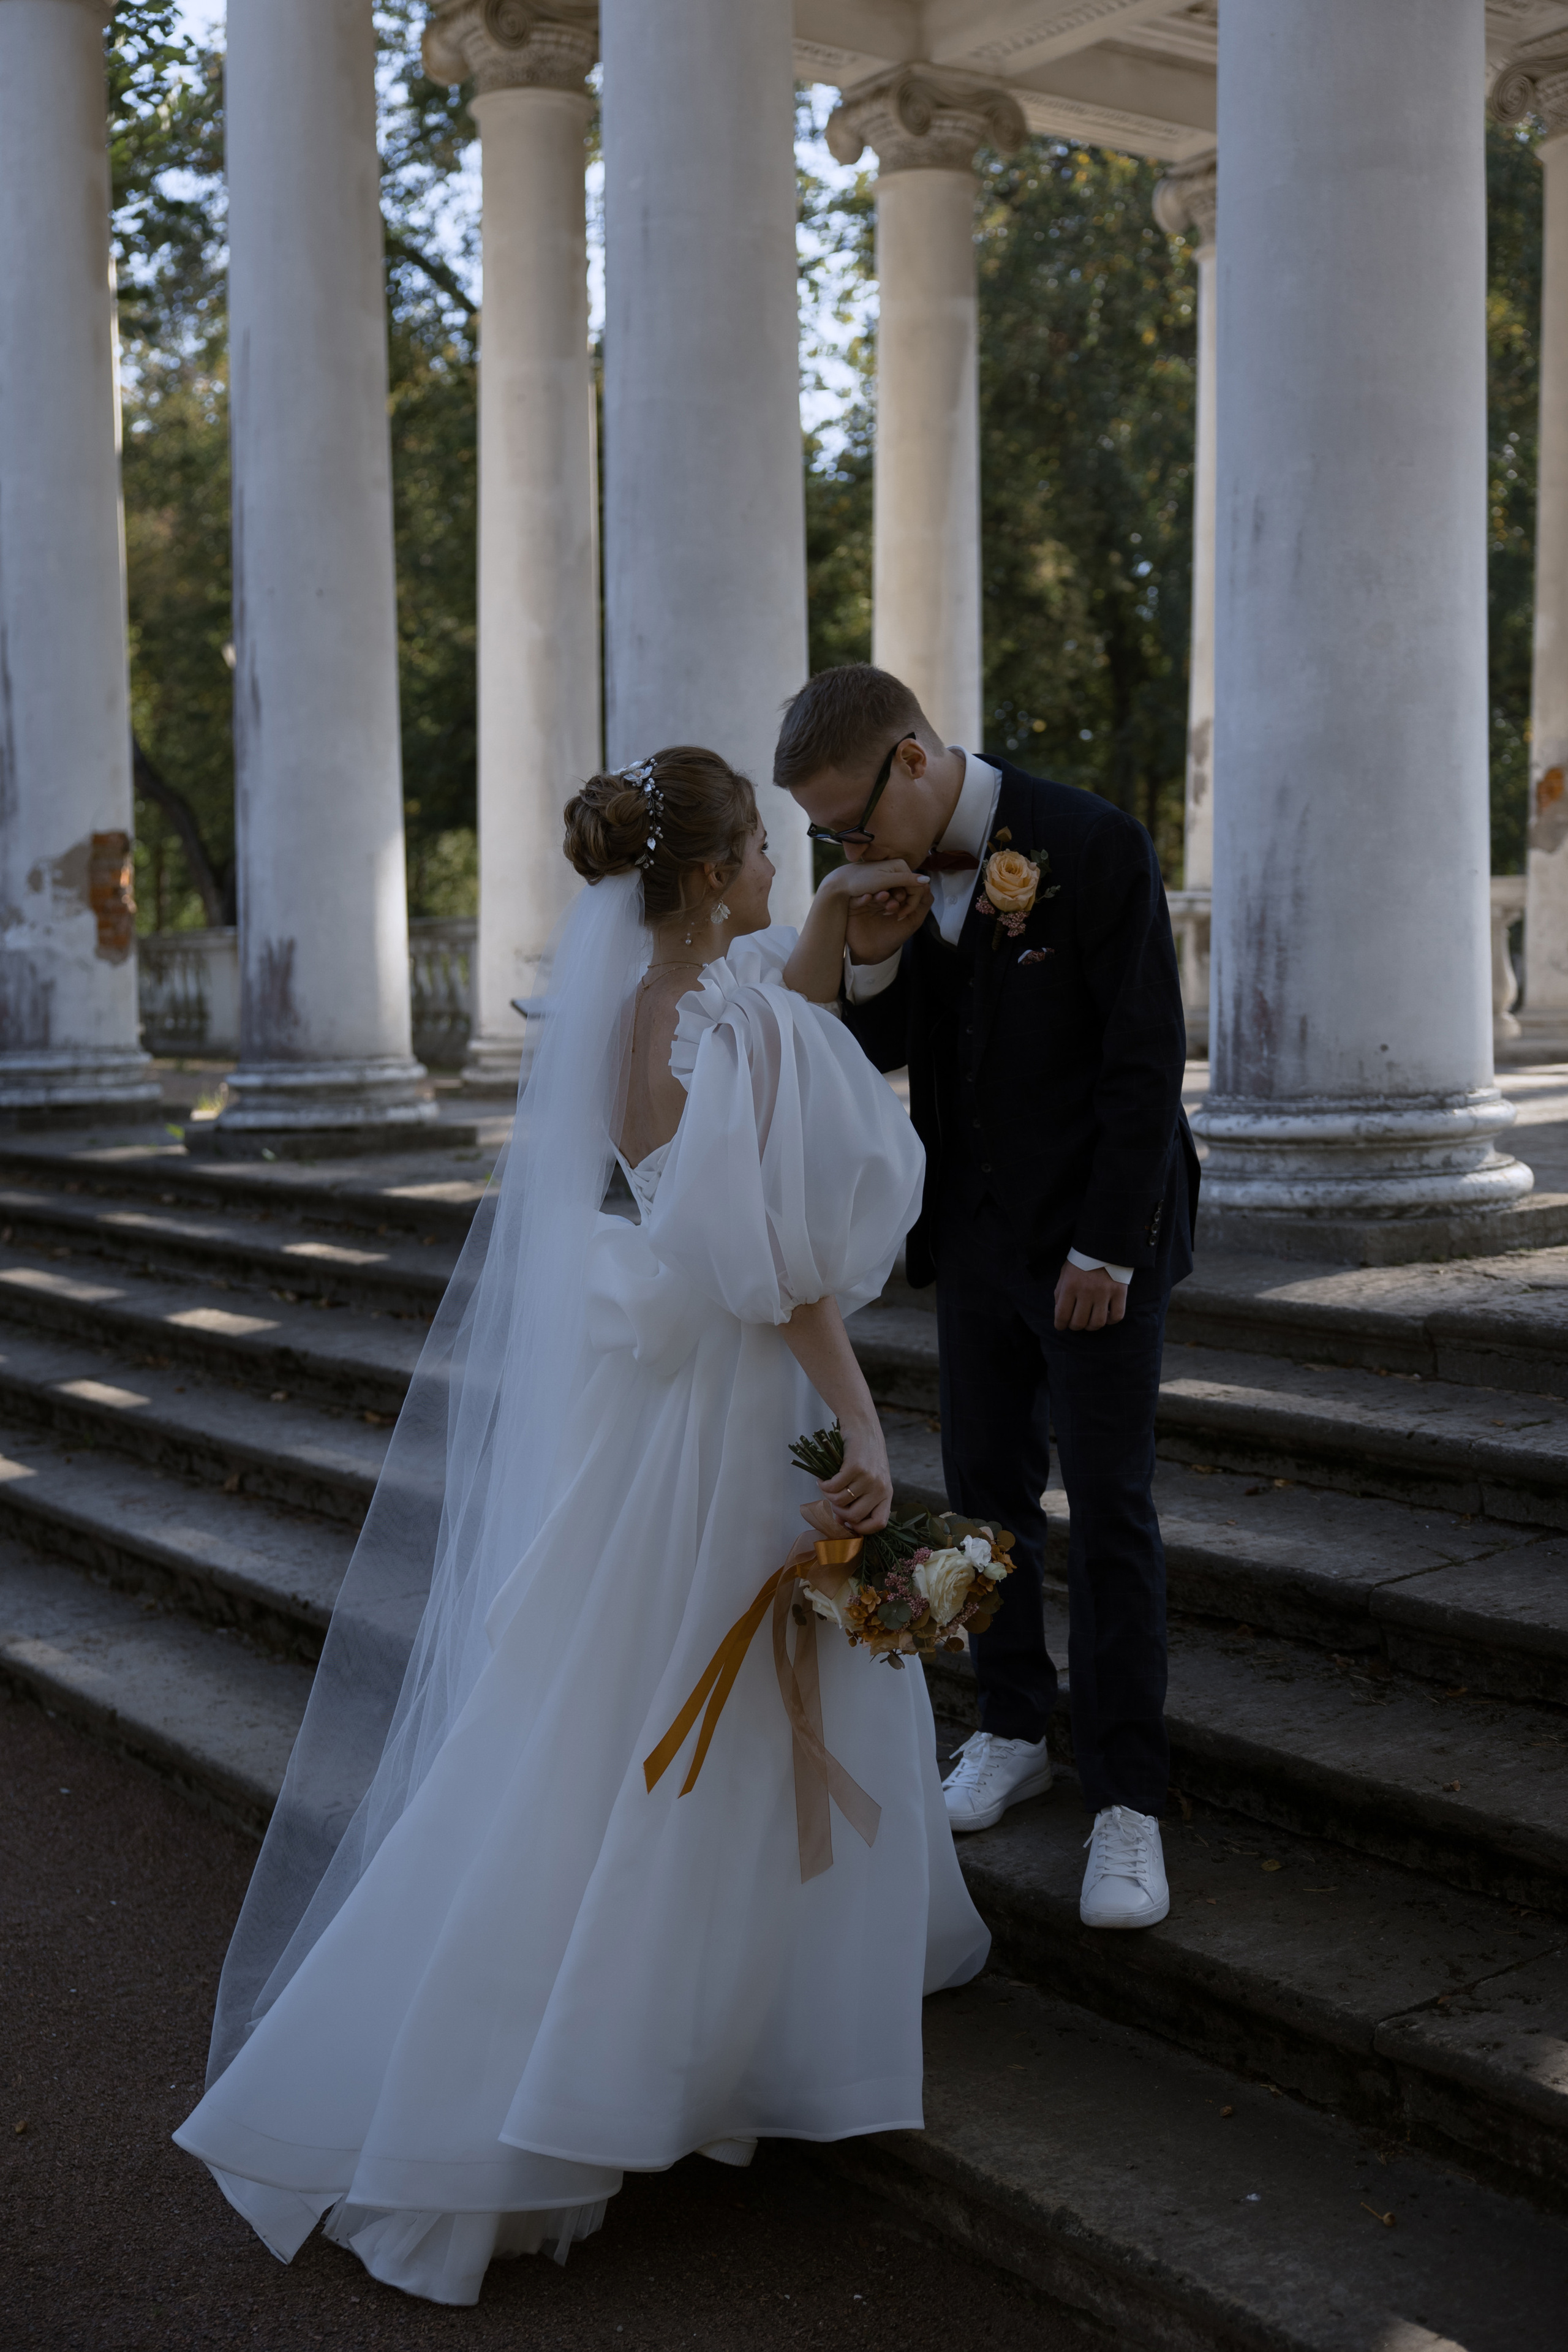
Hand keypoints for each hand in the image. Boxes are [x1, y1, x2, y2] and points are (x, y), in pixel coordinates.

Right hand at [815, 1413, 892, 1534]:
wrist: (863, 1427)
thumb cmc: (866, 1454)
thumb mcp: (870, 1479)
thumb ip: (859, 1501)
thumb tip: (841, 1522)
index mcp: (887, 1493)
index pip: (879, 1523)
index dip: (862, 1529)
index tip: (848, 1523)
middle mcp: (880, 1488)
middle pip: (855, 1516)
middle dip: (838, 1513)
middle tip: (832, 1502)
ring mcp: (868, 1478)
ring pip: (841, 1501)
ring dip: (828, 1496)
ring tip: (826, 1487)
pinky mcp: (855, 1467)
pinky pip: (833, 1487)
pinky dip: (823, 1485)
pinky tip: (822, 1479)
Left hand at [822, 854, 923, 905]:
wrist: (840, 882)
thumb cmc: (861, 881)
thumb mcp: (884, 881)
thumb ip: (906, 880)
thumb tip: (927, 880)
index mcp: (900, 865)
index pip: (917, 886)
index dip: (911, 902)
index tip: (900, 914)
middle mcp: (898, 868)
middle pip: (910, 890)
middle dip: (902, 904)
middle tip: (889, 913)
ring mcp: (891, 875)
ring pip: (901, 894)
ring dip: (895, 905)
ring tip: (883, 911)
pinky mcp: (884, 882)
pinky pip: (893, 894)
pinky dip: (889, 902)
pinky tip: (880, 907)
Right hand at [844, 873, 930, 966]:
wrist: (874, 953)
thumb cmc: (893, 936)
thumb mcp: (913, 920)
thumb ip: (923, 903)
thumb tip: (927, 884)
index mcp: (893, 896)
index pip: (900, 884)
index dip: (905, 888)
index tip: (906, 898)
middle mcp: (879, 896)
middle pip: (886, 885)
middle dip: (893, 890)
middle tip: (897, 900)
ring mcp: (866, 901)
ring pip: (872, 890)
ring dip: (880, 893)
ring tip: (885, 898)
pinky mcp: (853, 907)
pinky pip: (856, 898)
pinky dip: (862, 897)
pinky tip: (868, 898)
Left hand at [1053, 1263, 1127, 1332]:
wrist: (1103, 1244)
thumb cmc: (1081, 1261)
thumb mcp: (1065, 1273)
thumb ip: (1061, 1293)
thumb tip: (1061, 1313)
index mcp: (1070, 1286)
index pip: (1062, 1316)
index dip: (1060, 1325)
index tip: (1061, 1326)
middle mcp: (1087, 1291)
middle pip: (1079, 1323)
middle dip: (1074, 1326)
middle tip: (1075, 1323)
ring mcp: (1105, 1292)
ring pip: (1097, 1323)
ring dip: (1091, 1326)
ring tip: (1090, 1321)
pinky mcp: (1120, 1292)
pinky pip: (1117, 1316)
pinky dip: (1111, 1321)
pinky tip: (1106, 1315)